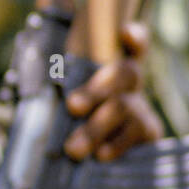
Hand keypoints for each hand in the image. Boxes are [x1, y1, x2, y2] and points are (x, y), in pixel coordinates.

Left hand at [63, 22, 163, 160]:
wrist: (98, 148)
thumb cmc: (73, 114)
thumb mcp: (65, 95)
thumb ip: (60, 89)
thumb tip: (39, 90)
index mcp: (110, 66)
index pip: (130, 43)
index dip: (134, 37)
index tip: (124, 33)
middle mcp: (130, 82)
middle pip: (124, 74)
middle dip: (96, 90)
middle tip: (72, 106)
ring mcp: (141, 107)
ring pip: (124, 108)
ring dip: (96, 127)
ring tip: (73, 148)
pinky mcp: (149, 133)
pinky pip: (136, 137)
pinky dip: (117, 145)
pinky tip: (102, 155)